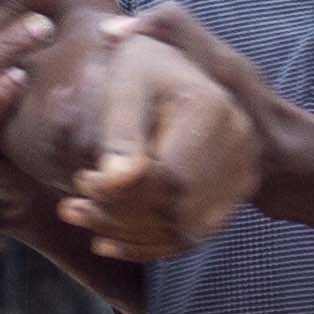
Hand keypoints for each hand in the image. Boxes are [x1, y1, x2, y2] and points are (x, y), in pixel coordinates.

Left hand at [66, 21, 259, 258]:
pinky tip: (105, 241)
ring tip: (81, 219)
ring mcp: (241, 175)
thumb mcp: (130, 72)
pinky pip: (191, 238)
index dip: (119, 191)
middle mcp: (237, 145)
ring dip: (126, 234)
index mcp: (212, 109)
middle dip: (117, 215)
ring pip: (182, 230)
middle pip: (174, 209)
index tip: (82, 181)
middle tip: (71, 207)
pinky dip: (146, 246)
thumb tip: (115, 178)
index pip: (165, 177)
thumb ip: (119, 120)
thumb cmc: (149, 67)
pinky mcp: (233, 197)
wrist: (190, 76)